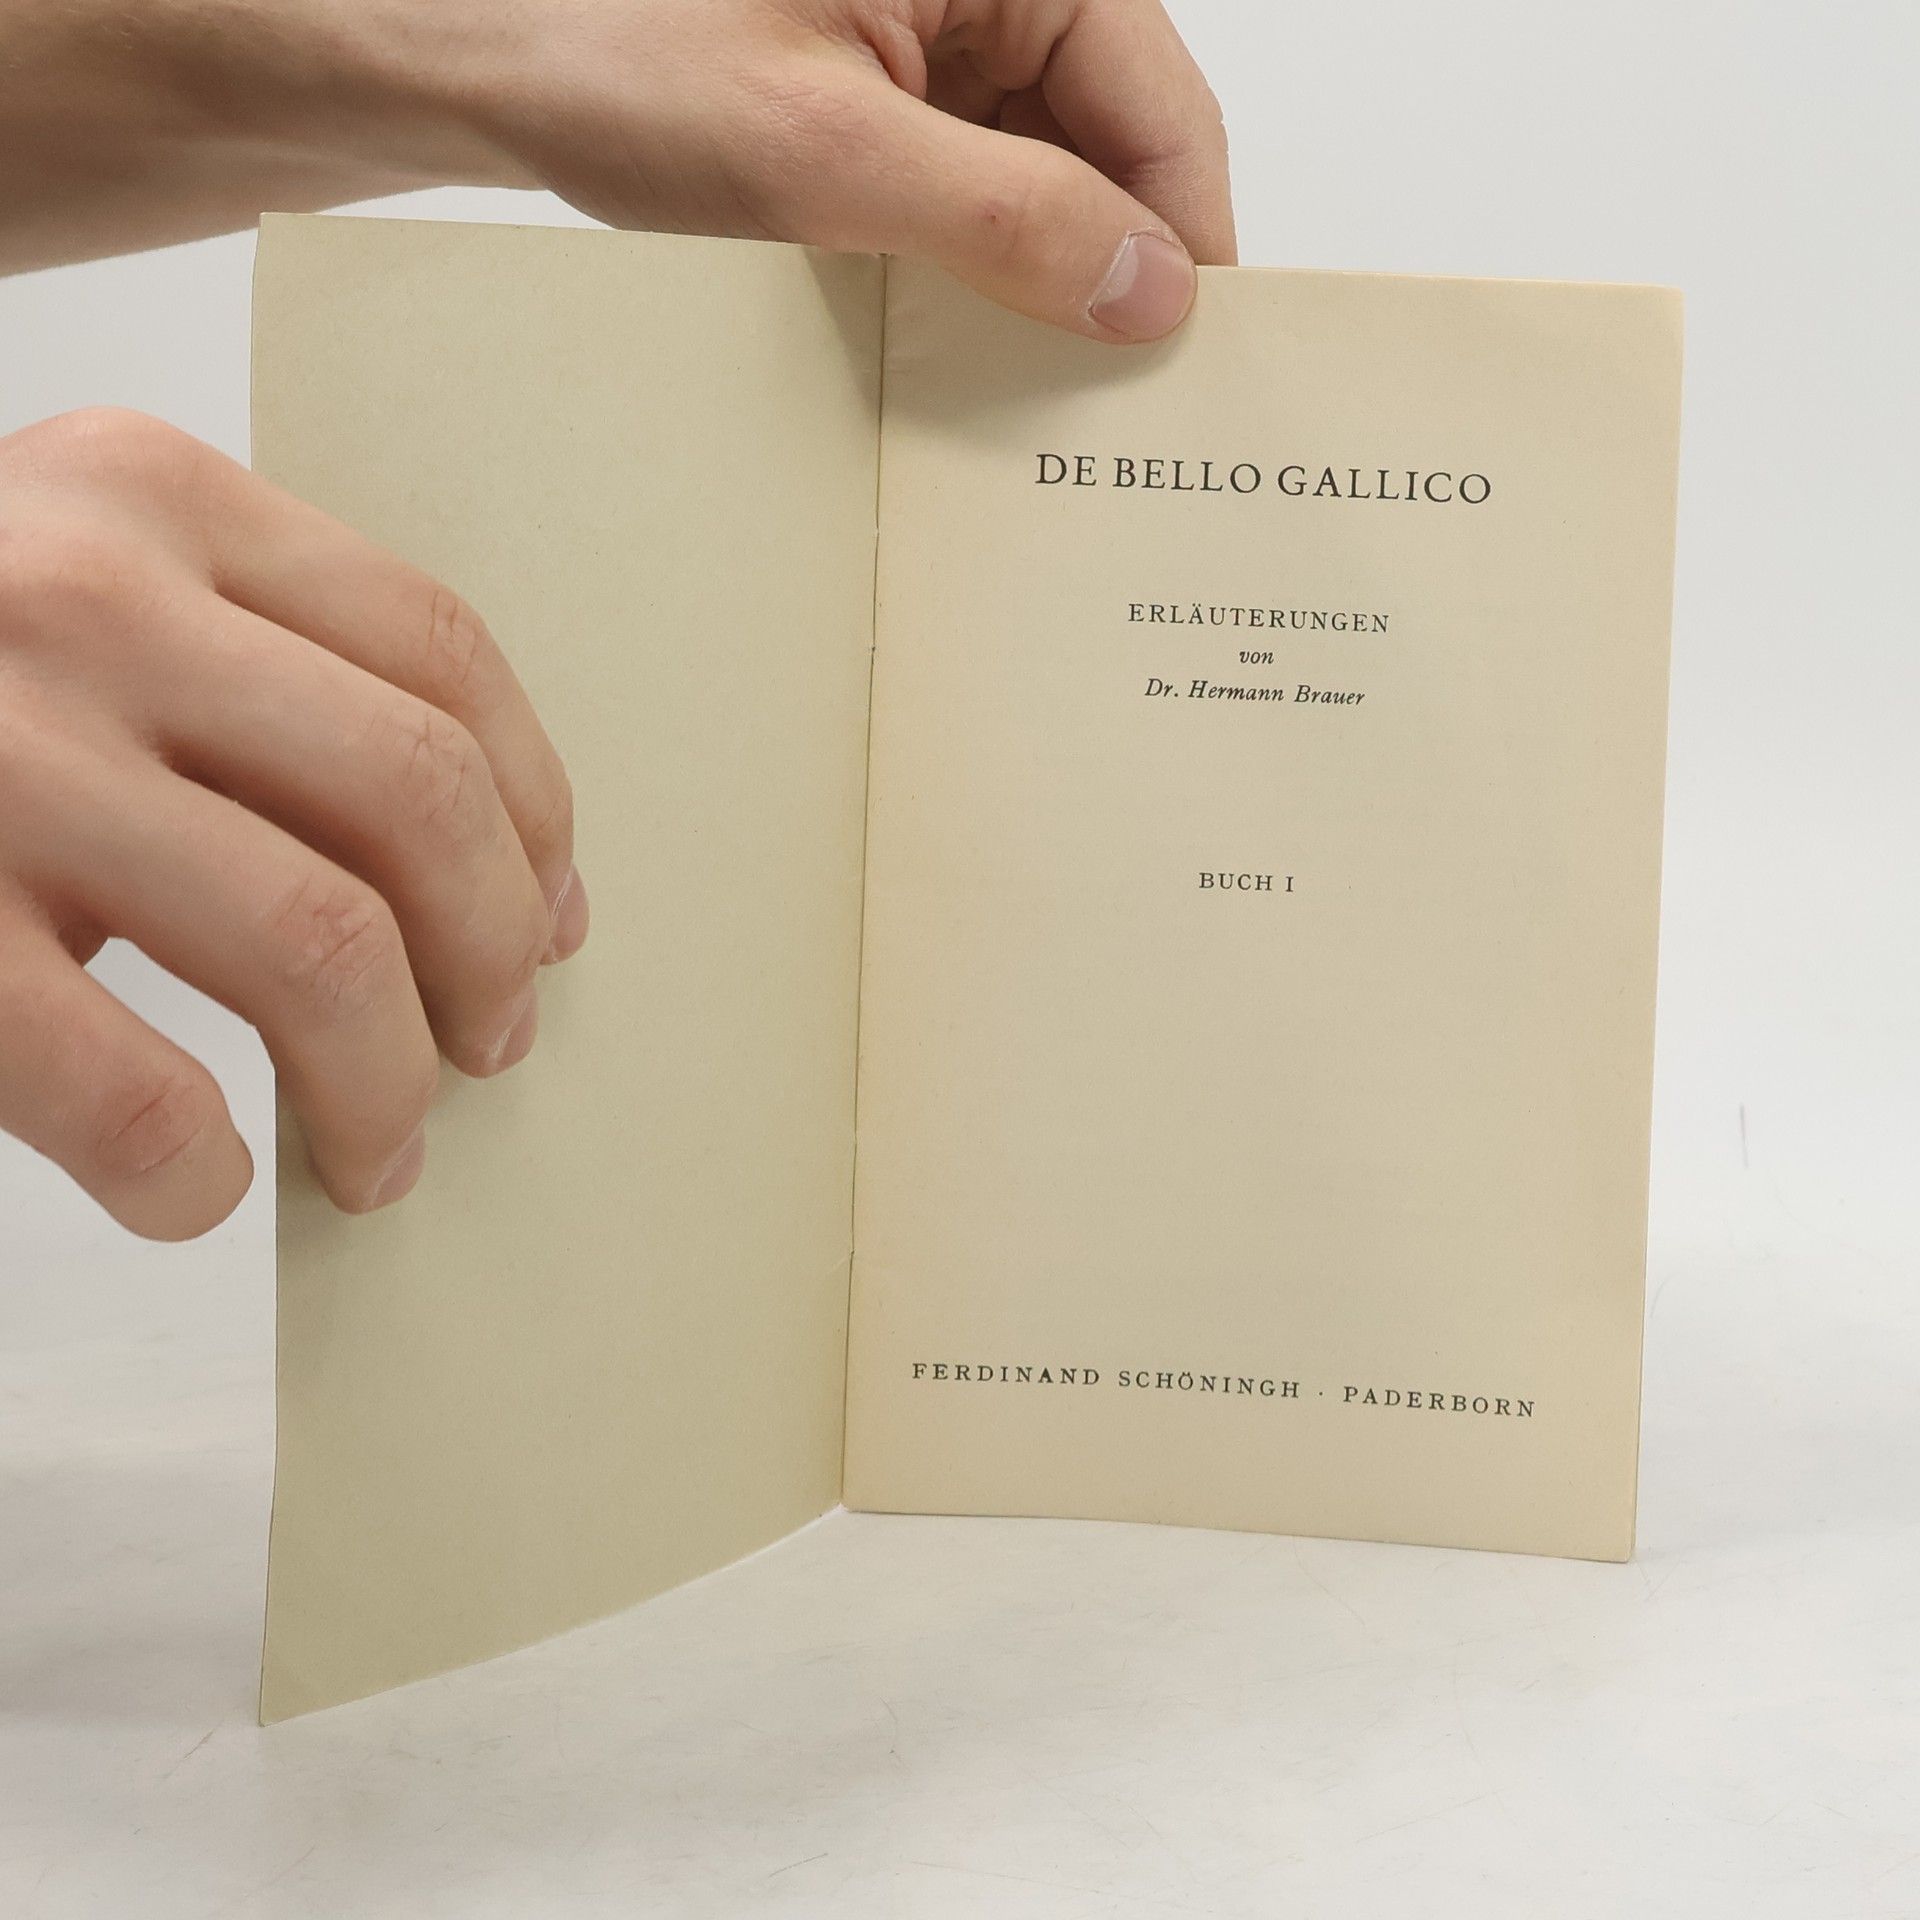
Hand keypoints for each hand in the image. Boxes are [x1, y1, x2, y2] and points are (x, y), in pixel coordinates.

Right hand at [0, 409, 584, 1239]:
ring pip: (315, 945)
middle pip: (413, 799)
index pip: (440, 656)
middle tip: (491, 1053)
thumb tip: (511, 872)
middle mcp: (77, 599)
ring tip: (380, 1153)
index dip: (537, 812)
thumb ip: (257, 666)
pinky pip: (125, 1090)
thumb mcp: (77, 585)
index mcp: (148, 499)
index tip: (556, 920)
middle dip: (492, 957)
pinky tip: (204, 1184)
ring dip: (383, 1082)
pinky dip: (198, 1168)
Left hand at [459, 0, 1236, 340]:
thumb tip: (1151, 290)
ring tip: (1031, 387)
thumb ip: (1005, 216)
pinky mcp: (881, 79)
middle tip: (1107, 402)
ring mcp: (931, 28)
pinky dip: (972, 258)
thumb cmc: (611, 53)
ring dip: (1037, 272)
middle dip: (1109, 262)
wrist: (467, 54)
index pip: (1158, 102)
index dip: (1181, 238)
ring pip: (1043, 166)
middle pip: (1110, 136)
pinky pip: (970, 176)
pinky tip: (958, 335)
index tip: (1182, 363)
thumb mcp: (825, 153)